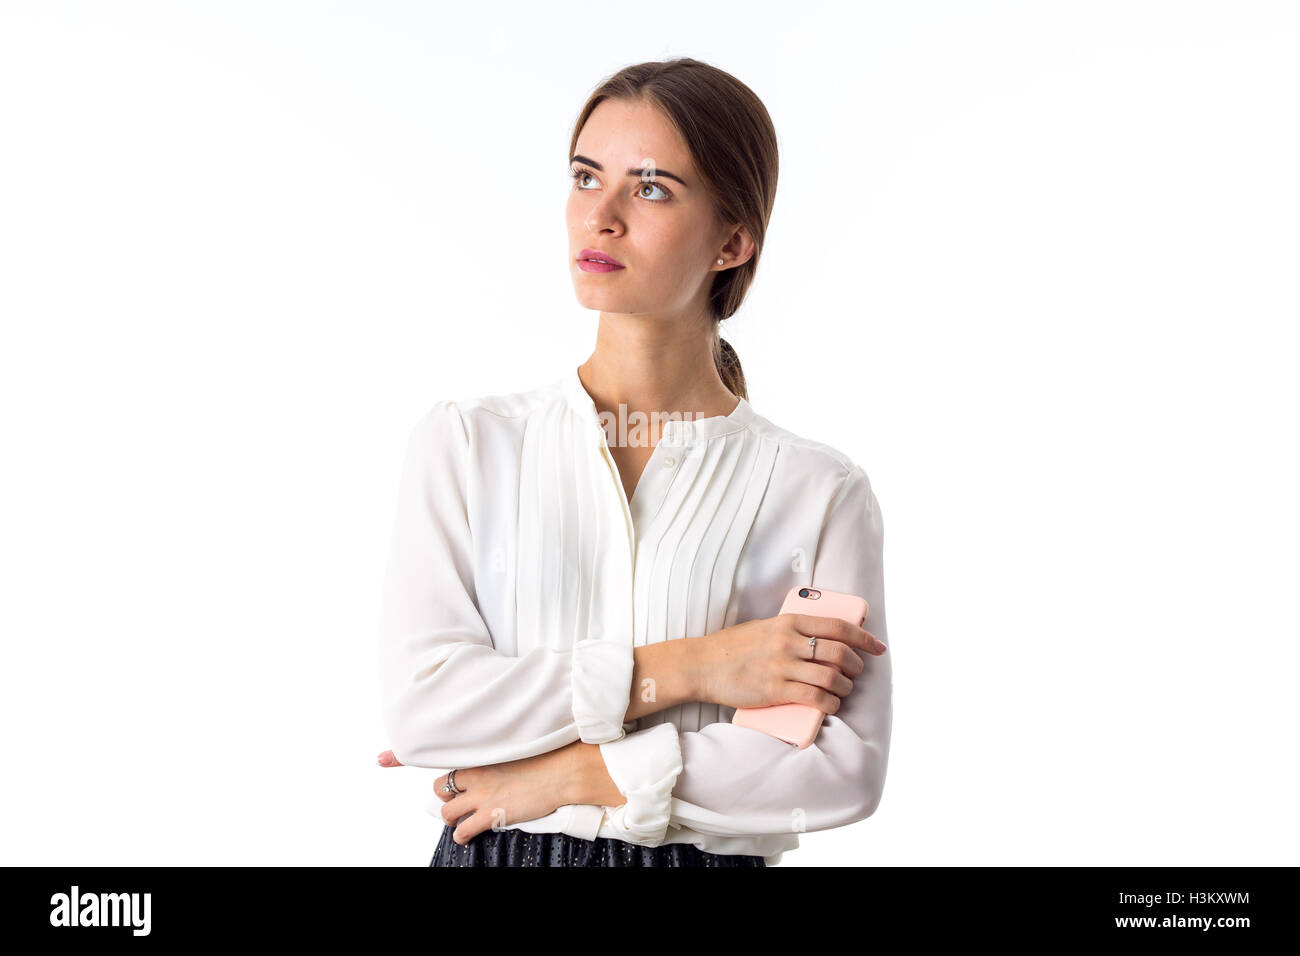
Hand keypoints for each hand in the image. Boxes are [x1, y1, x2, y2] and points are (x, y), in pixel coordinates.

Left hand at [375, 743, 583, 845]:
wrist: (564, 770)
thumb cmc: (549, 754)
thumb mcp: (520, 743)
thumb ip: (503, 748)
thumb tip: (501, 752)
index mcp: (481, 752)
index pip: (443, 754)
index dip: (405, 756)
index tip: (383, 758)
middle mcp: (475, 773)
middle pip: (441, 786)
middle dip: (446, 794)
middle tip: (459, 798)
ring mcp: (481, 795)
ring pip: (448, 810)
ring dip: (453, 816)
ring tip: (463, 818)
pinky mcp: (491, 814)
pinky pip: (464, 830)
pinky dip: (463, 835)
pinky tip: (468, 836)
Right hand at [699, 612, 886, 713]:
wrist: (703, 665)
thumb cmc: (734, 647)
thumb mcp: (766, 627)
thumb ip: (793, 632)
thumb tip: (825, 641)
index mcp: (788, 622)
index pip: (837, 626)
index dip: (864, 637)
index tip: (878, 646)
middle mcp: (788, 641)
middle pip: (839, 652)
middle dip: (856, 665)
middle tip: (857, 672)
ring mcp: (781, 666)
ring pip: (831, 677)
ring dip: (845, 687)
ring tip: (843, 691)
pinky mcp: (774, 690)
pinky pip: (814, 697)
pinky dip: (830, 703)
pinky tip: (831, 705)